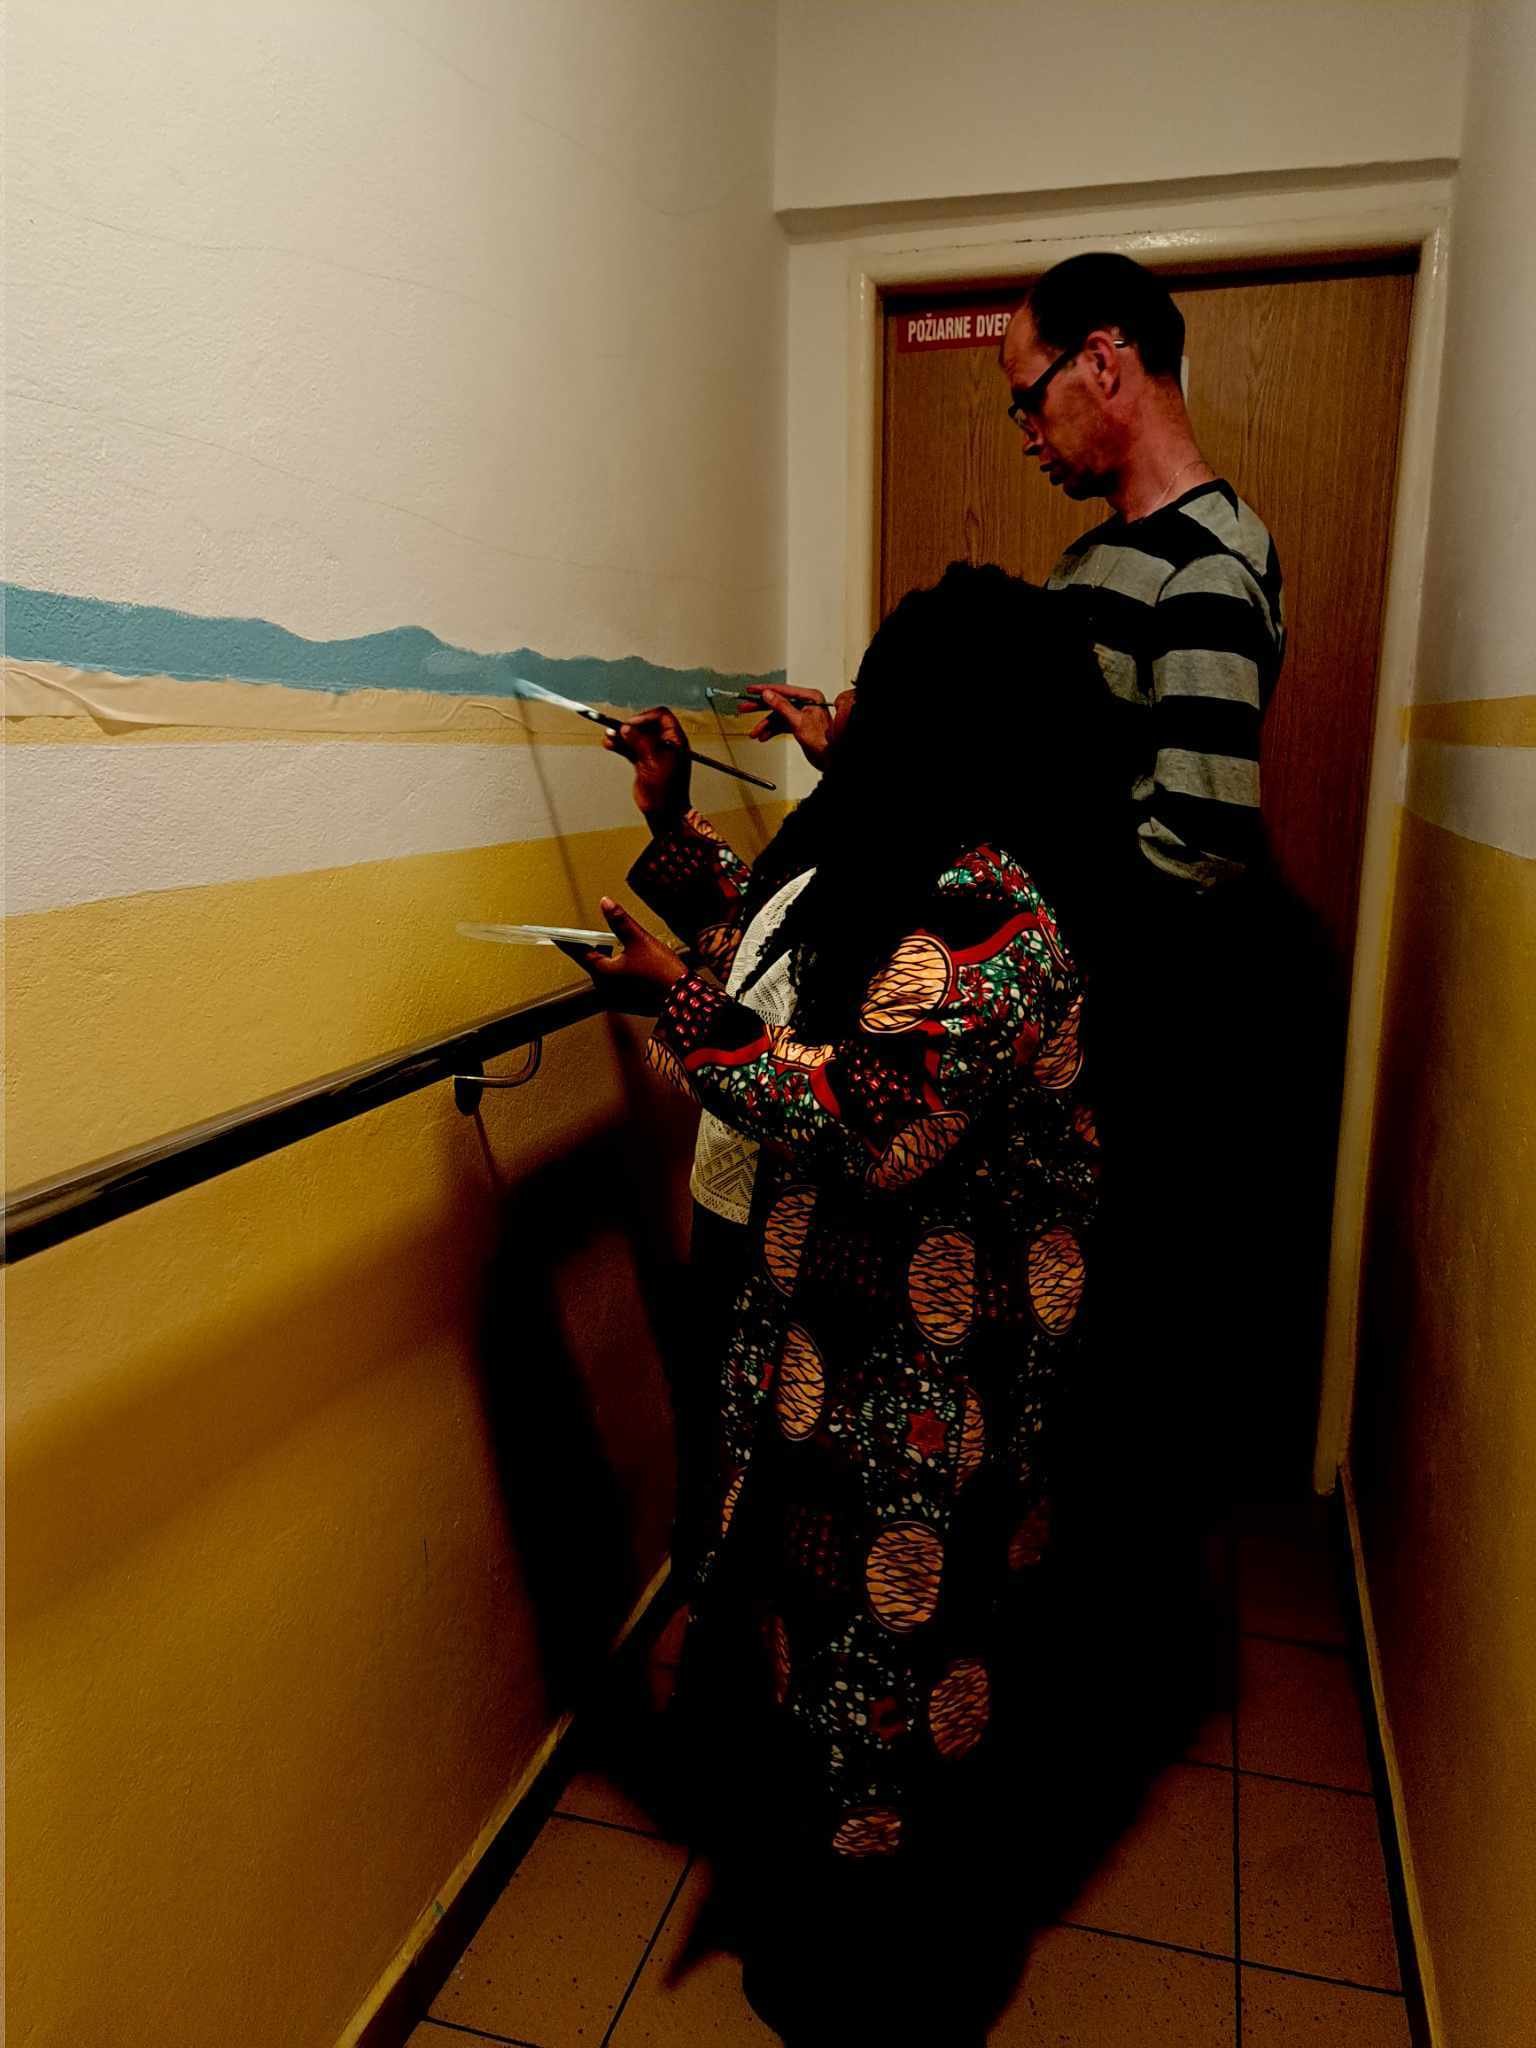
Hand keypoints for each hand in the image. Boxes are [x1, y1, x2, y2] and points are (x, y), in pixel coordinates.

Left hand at [568, 897, 687, 1014]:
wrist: (686, 1000)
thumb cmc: (663, 973)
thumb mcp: (640, 940)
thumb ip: (620, 921)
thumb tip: (606, 903)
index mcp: (603, 973)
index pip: (579, 952)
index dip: (567, 940)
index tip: (555, 934)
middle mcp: (605, 989)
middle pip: (595, 963)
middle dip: (600, 949)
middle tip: (608, 938)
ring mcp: (615, 999)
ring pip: (608, 973)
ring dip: (614, 962)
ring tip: (632, 953)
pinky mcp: (627, 1004)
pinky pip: (618, 984)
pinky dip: (623, 974)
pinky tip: (640, 968)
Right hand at [602, 706, 691, 827]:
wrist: (664, 812)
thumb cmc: (667, 789)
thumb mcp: (652, 760)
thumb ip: (639, 742)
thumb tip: (626, 728)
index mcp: (675, 740)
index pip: (661, 716)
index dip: (645, 718)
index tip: (631, 725)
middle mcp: (665, 744)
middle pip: (645, 725)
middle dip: (629, 727)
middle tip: (617, 731)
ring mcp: (653, 753)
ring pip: (635, 737)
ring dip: (621, 736)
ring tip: (608, 737)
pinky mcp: (643, 762)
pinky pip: (630, 748)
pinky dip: (620, 746)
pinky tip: (609, 744)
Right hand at [742, 683, 833, 769]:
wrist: (829, 758)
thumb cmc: (823, 740)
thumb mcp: (798, 721)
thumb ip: (782, 706)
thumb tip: (769, 694)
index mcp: (810, 697)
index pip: (783, 690)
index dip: (765, 690)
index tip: (752, 689)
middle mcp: (806, 704)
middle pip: (778, 702)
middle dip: (760, 707)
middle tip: (745, 707)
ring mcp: (801, 714)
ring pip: (777, 716)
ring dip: (765, 725)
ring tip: (755, 732)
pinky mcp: (798, 725)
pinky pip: (781, 725)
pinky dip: (772, 730)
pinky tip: (764, 736)